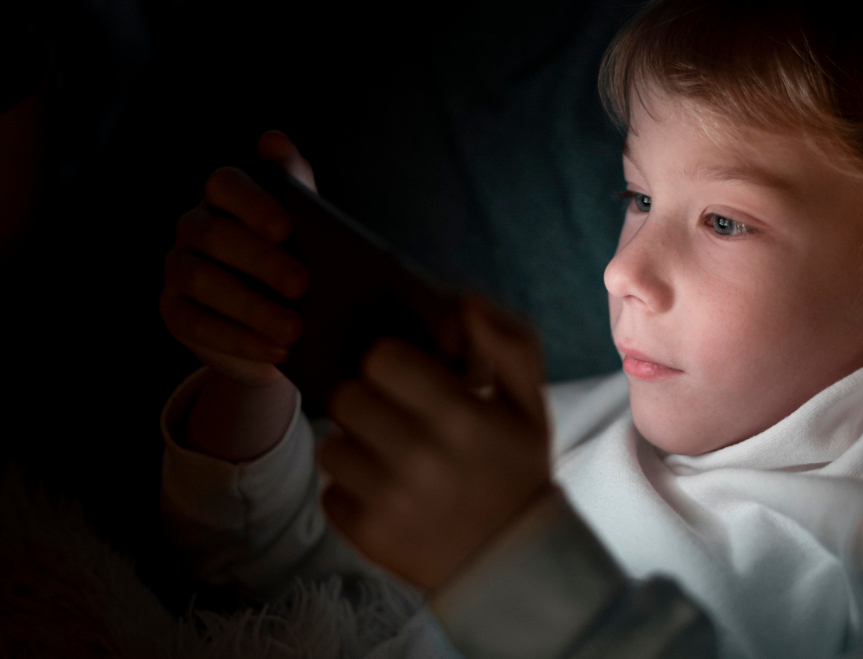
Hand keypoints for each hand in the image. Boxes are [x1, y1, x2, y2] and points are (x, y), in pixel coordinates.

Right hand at [160, 131, 313, 386]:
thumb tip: (275, 139)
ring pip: (201, 281)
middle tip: (303, 284)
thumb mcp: (308, 230)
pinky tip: (275, 351)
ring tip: (294, 330)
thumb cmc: (299, 264)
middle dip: (260, 260)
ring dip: (251, 308)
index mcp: (226, 198)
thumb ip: (297, 186)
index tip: (286, 227)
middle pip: (214, 234)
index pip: (224, 182)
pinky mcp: (174, 311)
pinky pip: (196, 324)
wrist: (286, 331)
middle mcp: (193, 227)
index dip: (252, 202)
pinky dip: (238, 339)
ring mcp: (178, 268)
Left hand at [320, 298, 550, 590]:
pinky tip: (387, 494)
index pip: (381, 358)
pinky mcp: (368, 535)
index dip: (393, 363)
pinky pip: (329, 492)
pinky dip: (352, 492)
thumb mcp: (530, 403)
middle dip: (370, 402)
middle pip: (347, 396)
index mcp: (461, 415)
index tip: (411, 381)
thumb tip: (463, 303)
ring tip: (391, 458)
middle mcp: (420, 456)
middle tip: (397, 418)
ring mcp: (390, 499)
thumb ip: (508, 342)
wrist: (516, 562)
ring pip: (330, 445)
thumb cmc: (518, 471)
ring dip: (356, 447)